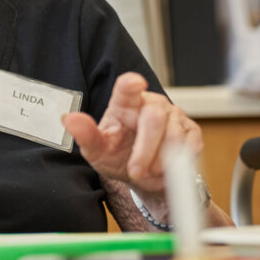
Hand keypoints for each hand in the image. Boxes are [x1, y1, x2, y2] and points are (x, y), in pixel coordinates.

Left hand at [62, 72, 202, 197]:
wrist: (142, 176)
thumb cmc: (117, 156)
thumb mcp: (97, 151)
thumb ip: (85, 135)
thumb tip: (68, 118)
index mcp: (124, 103)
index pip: (127, 88)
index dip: (131, 84)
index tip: (134, 83)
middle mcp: (151, 103)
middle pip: (154, 119)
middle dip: (144, 150)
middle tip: (135, 171)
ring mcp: (173, 115)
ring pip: (174, 136)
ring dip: (160, 162)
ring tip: (147, 171)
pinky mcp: (191, 131)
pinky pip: (190, 146)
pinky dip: (177, 164)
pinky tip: (165, 169)